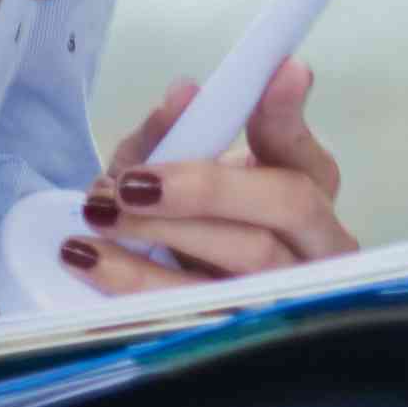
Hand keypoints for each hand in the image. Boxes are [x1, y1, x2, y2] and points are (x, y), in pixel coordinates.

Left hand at [62, 58, 356, 292]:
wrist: (160, 294)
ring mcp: (286, 297)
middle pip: (287, 205)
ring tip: (100, 216)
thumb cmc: (182, 223)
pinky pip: (198, 313)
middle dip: (208, 188)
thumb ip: (180, 131)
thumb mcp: (175, 172)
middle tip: (133, 183)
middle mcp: (316, 246)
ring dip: (166, 236)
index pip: (309, 148)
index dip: (290, 112)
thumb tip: (185, 95)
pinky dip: (138, 286)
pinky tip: (91, 262)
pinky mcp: (240, 336)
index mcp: (309, 193)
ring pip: (247, 264)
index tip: (279, 70)